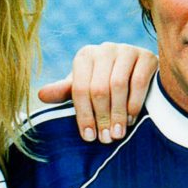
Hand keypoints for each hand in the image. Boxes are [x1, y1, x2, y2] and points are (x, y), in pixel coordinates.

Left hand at [38, 43, 157, 143]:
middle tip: (106, 138)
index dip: (83, 115)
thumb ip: (64, 92)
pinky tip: (131, 119)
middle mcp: (104, 49)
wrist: (137, 71)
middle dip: (101, 117)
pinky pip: (139, 82)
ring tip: (118, 133)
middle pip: (99, 88)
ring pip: (118, 85)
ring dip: (117, 113)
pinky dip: (134, 103)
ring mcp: (127, 50)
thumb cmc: (104, 82)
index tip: (89, 137)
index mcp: (85, 56)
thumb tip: (40, 95)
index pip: (80, 88)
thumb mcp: (84, 87)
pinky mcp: (147, 56)